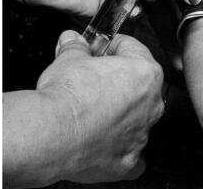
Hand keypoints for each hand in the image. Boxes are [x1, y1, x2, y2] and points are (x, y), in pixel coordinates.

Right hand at [36, 30, 164, 183]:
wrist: (52, 134)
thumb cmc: (67, 97)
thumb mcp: (69, 59)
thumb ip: (75, 47)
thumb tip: (72, 41)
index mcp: (145, 73)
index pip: (133, 49)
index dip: (111, 47)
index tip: (99, 49)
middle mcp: (150, 105)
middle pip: (137, 85)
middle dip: (116, 80)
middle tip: (91, 79)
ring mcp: (141, 134)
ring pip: (134, 118)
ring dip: (117, 114)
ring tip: (89, 110)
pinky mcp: (128, 161)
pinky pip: (128, 152)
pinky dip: (116, 147)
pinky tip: (100, 141)